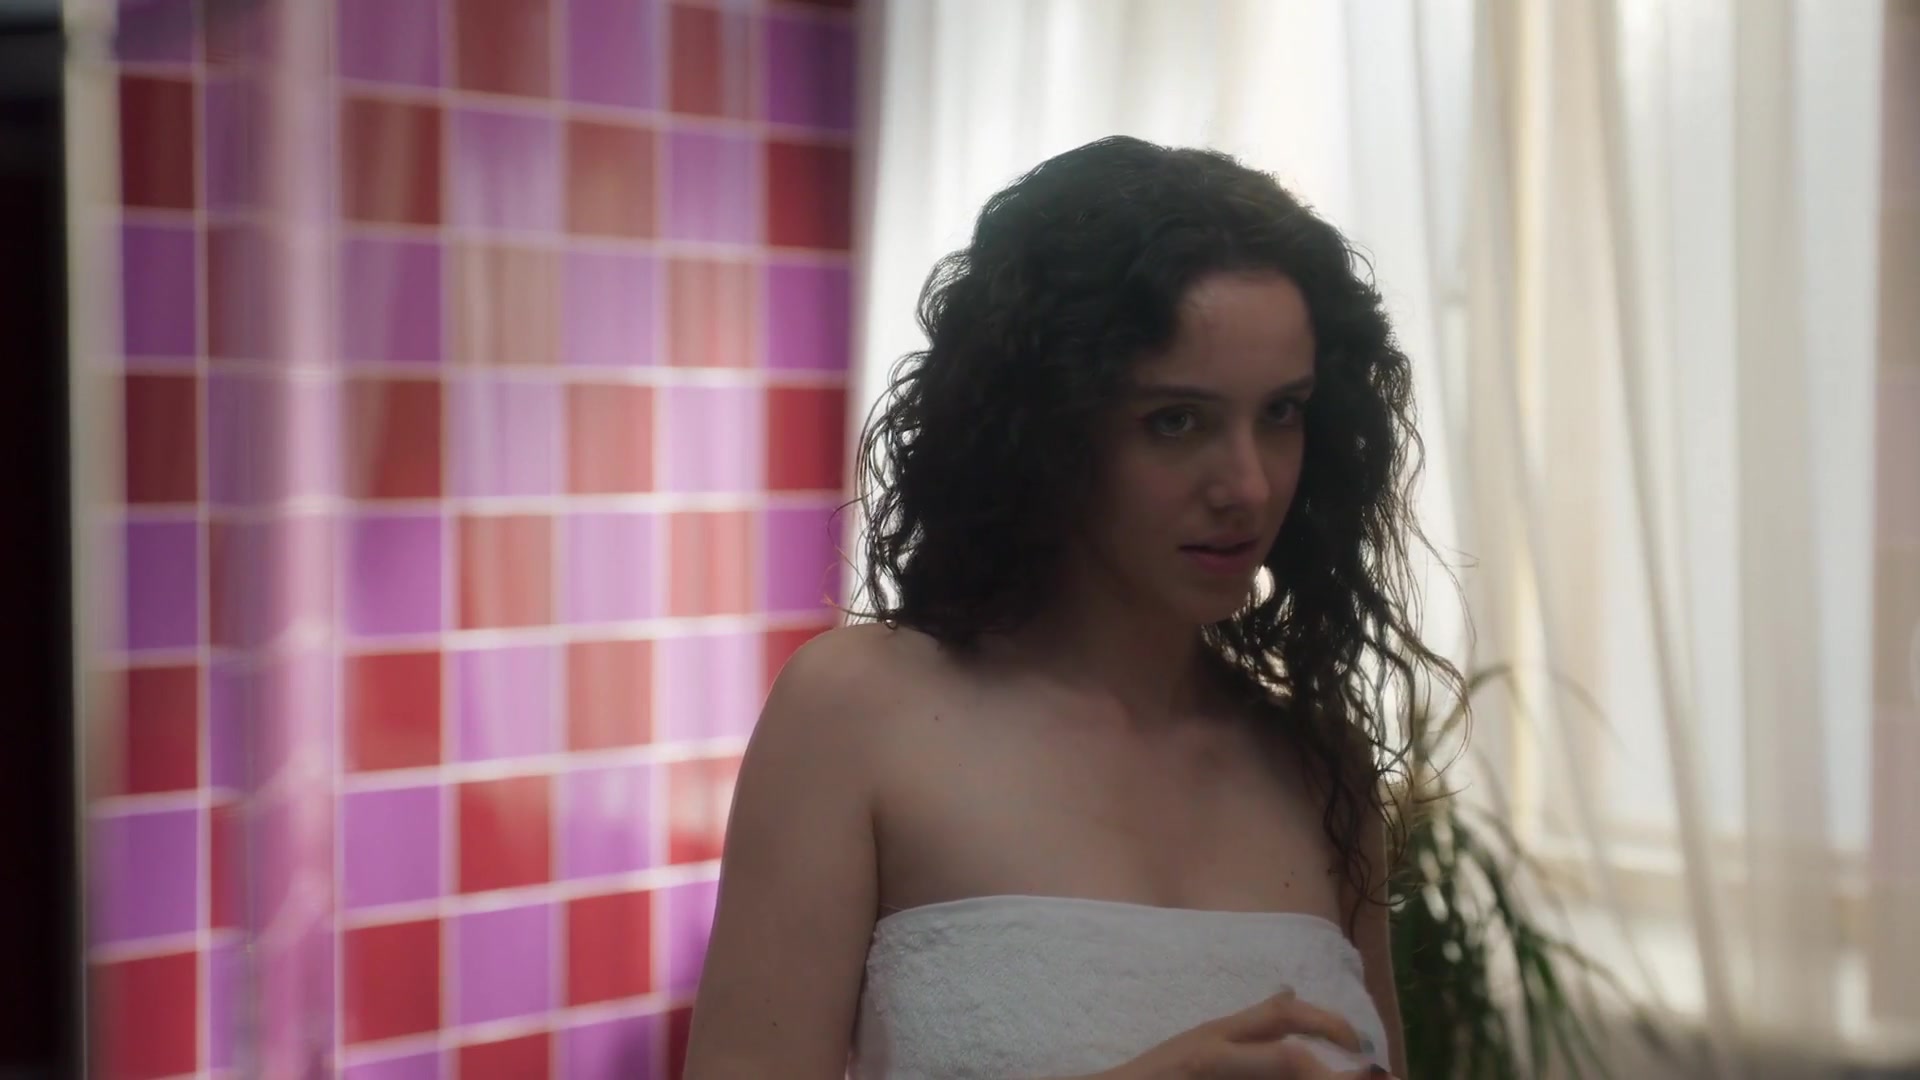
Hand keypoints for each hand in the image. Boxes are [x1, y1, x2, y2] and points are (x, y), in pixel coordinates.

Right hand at [1078, 991, 1396, 1078]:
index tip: (1359, 1043)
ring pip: (1284, 1070)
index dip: (1327, 1022)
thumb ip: (1248, 1023)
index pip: (1280, 1014)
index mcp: (1219, 1033)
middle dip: (1333, 1073)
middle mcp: (1216, 1051)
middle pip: (1288, 1057)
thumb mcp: (1203, 1038)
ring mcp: (1210, 1073)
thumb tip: (1291, 993)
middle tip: (1369, 1077)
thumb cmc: (1161, 1072)